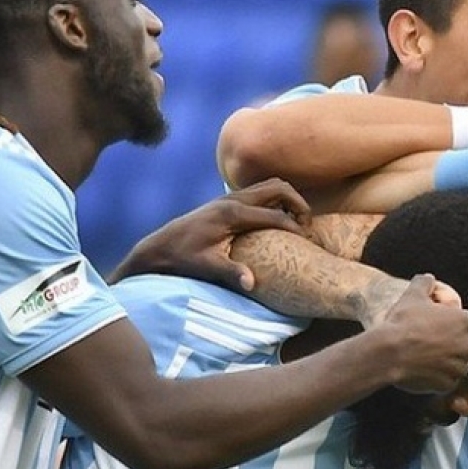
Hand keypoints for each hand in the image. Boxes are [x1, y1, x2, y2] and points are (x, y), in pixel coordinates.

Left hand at [112, 178, 311, 290]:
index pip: (275, 215)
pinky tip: (278, 219)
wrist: (160, 246)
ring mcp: (230, 196)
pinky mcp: (228, 200)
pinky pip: (261, 190)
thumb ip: (231, 272)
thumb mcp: (207, 267)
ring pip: (271, 185)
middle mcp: (233, 199)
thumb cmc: (184, 258)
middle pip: (278, 188)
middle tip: (306, 225)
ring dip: (289, 199)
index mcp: (232, 214)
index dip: (295, 228)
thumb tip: (252, 283)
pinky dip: (277, 199)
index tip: (308, 241)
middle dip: (299, 204)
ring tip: (297, 222)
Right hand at [374, 274, 467, 393]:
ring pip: (460, 366)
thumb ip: (424, 283)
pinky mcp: (446, 384)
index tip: (461, 323)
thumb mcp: (412, 295)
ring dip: (450, 363)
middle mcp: (466, 346)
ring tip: (429, 358)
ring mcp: (457, 367)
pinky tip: (424, 371)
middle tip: (438, 341)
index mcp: (464, 323)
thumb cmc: (403, 322)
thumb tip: (428, 278)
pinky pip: (448, 382)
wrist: (389, 353)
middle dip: (459, 345)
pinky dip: (440, 378)